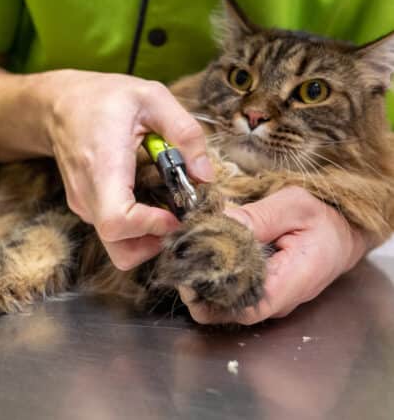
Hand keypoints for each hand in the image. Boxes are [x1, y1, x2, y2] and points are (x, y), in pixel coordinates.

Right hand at [43, 70, 213, 269]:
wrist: (59, 105)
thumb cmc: (104, 98)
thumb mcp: (152, 97)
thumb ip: (185, 132)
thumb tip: (206, 176)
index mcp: (103, 165)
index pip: (117, 221)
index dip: (151, 226)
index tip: (175, 213)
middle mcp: (89, 193)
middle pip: (119, 249)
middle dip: (155, 243)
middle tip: (178, 216)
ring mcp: (84, 204)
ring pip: (118, 245)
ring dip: (148, 236)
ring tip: (167, 203)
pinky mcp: (87, 207)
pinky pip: (112, 231)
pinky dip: (136, 227)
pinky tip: (148, 196)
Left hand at [179, 187, 369, 324]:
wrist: (339, 232)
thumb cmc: (321, 218)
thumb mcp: (293, 206)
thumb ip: (259, 217)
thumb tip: (223, 224)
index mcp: (293, 281)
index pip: (248, 307)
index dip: (214, 299)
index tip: (189, 280)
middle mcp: (278, 299)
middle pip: (231, 310)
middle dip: (200, 293)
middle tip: (177, 267)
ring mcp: (268, 298)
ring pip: (228, 304)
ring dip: (202, 288)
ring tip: (182, 263)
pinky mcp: (260, 290)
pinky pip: (232, 293)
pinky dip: (211, 281)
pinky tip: (197, 263)